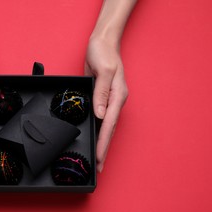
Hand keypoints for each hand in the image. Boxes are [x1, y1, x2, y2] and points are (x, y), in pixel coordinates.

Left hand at [85, 36, 127, 172]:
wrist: (102, 43)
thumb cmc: (103, 53)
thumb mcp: (103, 71)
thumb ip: (101, 93)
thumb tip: (101, 114)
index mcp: (117, 96)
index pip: (109, 125)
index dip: (103, 143)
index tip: (99, 158)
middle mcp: (115, 101)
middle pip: (109, 130)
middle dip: (104, 149)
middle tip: (99, 167)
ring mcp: (109, 101)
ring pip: (105, 127)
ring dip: (102, 143)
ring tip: (98, 159)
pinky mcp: (101, 98)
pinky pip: (100, 119)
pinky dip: (98, 130)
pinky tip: (94, 137)